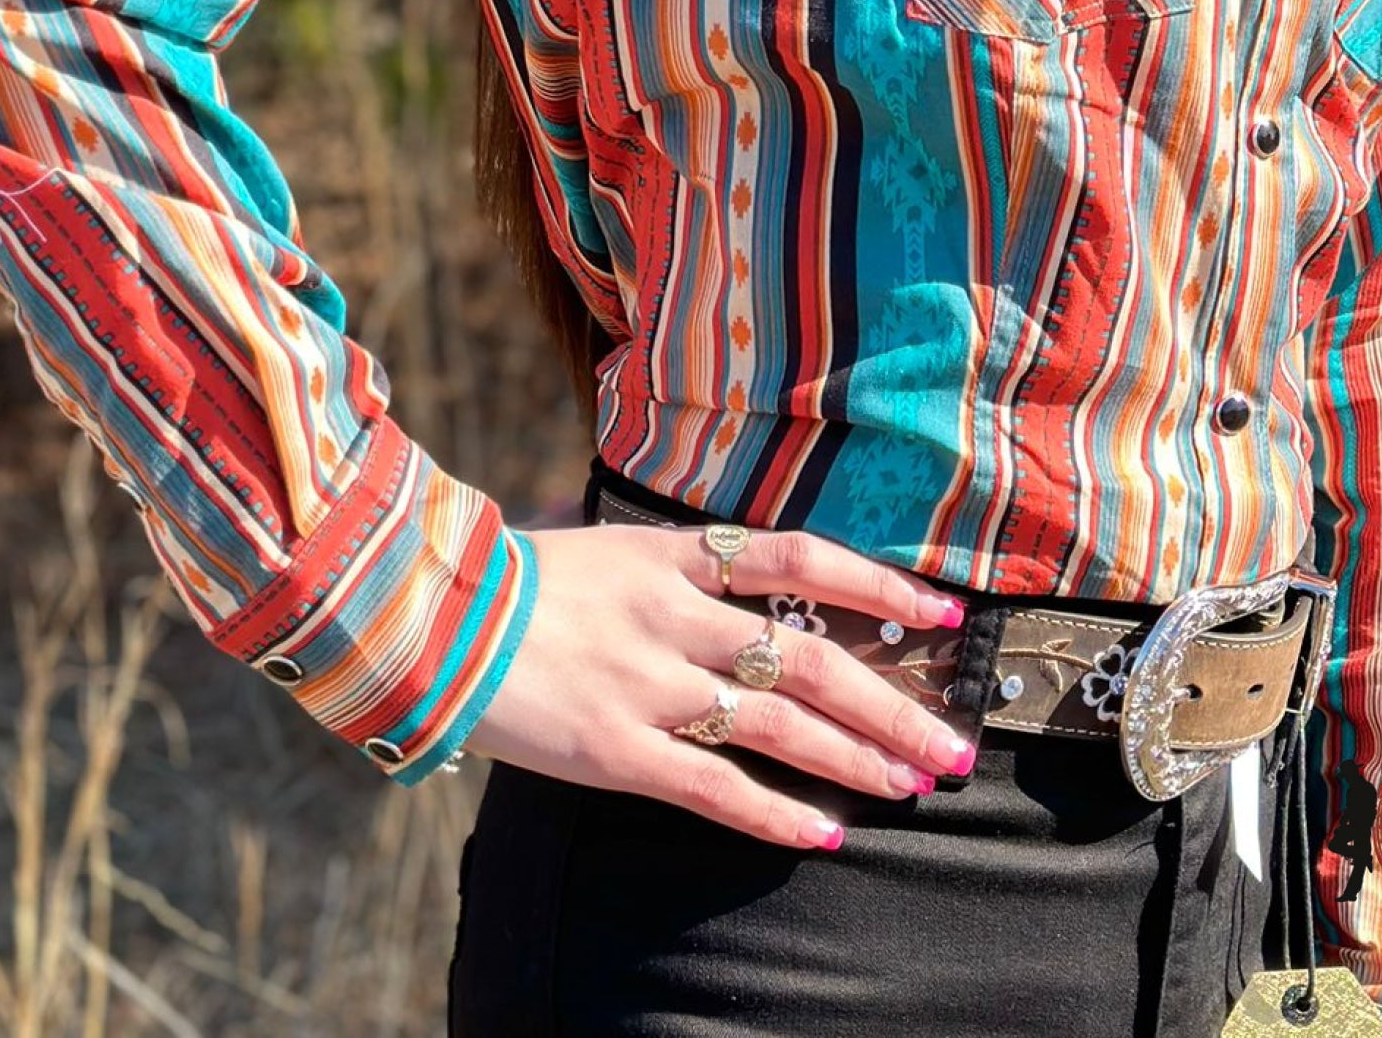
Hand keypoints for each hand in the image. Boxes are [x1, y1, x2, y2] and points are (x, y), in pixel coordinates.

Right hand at [463, 521, 979, 846]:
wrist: (431, 618)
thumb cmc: (519, 582)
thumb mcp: (609, 548)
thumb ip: (677, 568)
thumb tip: (738, 573)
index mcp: (678, 556)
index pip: (803, 559)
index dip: (879, 583)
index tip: (941, 616)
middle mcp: (678, 617)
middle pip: (813, 656)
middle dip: (892, 704)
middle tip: (950, 741)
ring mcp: (651, 685)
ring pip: (781, 723)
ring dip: (856, 757)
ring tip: (910, 784)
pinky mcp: (618, 750)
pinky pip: (715, 788)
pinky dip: (776, 813)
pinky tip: (824, 833)